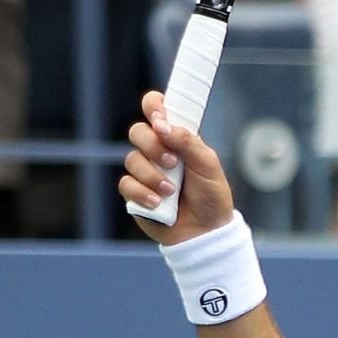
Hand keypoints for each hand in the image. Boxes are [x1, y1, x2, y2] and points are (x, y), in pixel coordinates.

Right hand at [121, 90, 234, 245]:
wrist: (206, 231)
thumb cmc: (211, 195)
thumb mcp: (208, 164)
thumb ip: (188, 141)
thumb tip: (162, 126)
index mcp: (176, 137)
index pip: (157, 110)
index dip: (153, 106)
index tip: (160, 119)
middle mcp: (157, 151)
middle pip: (137, 131)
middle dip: (152, 145)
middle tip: (172, 162)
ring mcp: (144, 171)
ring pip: (131, 159)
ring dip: (152, 175)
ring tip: (171, 190)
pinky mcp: (134, 193)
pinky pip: (126, 184)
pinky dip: (142, 193)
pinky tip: (158, 203)